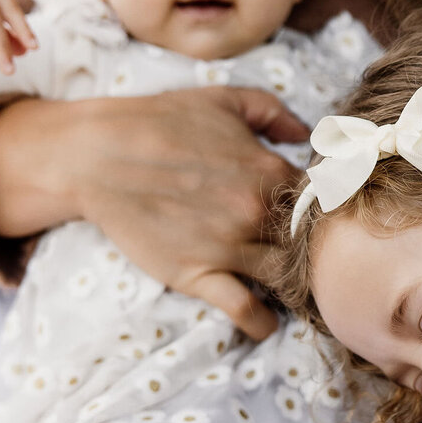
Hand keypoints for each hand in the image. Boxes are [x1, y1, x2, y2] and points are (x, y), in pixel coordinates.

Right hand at [0, 87, 306, 337]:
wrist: (96, 154)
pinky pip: (244, 309)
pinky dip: (261, 323)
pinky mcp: (197, 274)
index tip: (316, 221)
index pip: (323, 204)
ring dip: (294, 289)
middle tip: (310, 261)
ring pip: (286, 280)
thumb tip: (307, 135)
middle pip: (310, 247)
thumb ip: (275, 113)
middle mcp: (255, 213)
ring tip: (291, 290)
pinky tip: (265, 323)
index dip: (324, 214)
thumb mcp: (224, 100)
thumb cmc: (159, 121)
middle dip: (315, 255)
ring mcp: (228, 247)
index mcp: (269, 171)